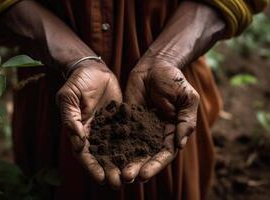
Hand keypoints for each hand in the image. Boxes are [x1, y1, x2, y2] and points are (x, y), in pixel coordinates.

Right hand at [56, 61, 122, 187]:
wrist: (94, 69)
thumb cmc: (78, 82)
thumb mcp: (69, 97)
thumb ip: (71, 118)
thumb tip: (78, 141)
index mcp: (79, 131)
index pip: (84, 154)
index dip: (92, 167)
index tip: (101, 178)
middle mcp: (95, 133)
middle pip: (101, 157)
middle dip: (109, 170)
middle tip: (119, 183)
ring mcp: (109, 128)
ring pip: (116, 149)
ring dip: (122, 163)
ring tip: (131, 176)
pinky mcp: (122, 120)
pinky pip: (128, 135)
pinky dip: (133, 147)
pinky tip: (142, 155)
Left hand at [122, 59, 199, 181]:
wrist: (155, 65)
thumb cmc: (174, 79)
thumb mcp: (187, 98)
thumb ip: (186, 120)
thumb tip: (180, 145)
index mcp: (173, 130)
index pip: (165, 153)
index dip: (155, 165)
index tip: (144, 174)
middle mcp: (156, 133)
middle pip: (147, 155)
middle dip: (138, 167)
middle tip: (126, 177)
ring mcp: (140, 127)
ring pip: (132, 148)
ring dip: (125, 161)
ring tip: (115, 172)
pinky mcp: (127, 119)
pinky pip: (121, 133)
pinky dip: (114, 144)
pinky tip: (106, 154)